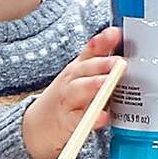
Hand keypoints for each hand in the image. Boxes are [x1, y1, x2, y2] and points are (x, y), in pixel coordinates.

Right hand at [18, 33, 124, 158]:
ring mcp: (67, 101)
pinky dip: (92, 118)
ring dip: (92, 85)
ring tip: (105, 83)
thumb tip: (118, 35)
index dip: (102, 41)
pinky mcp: (67, 122)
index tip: (114, 33)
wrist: (39, 125)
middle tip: (118, 62)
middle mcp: (71, 81)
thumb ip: (99, 57)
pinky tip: (103, 116)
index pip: (91, 50)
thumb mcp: (80, 75)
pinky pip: (79, 119)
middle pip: (84, 69)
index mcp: (78, 68)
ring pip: (77, 90)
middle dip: (101, 64)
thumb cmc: (68, 96)